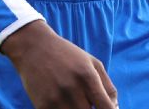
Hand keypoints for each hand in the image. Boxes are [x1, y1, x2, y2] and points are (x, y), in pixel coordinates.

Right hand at [0, 21, 117, 107]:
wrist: (33, 47)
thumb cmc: (67, 55)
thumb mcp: (92, 63)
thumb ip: (108, 86)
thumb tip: (115, 108)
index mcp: (87, 76)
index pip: (107, 108)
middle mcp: (72, 88)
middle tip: (87, 102)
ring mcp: (56, 99)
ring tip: (76, 102)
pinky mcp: (42, 106)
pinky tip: (63, 103)